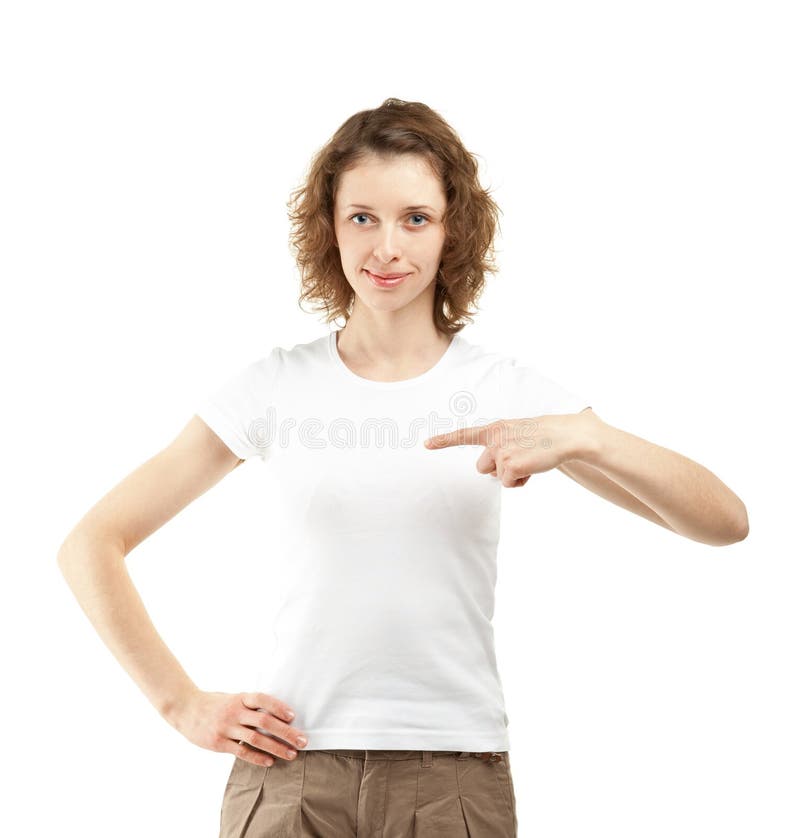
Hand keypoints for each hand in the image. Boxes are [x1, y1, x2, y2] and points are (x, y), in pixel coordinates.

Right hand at [170, 689, 308, 767]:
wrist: (186, 709)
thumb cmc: (215, 703)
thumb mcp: (233, 697)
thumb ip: (250, 705)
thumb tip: (277, 713)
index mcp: (240, 698)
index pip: (262, 699)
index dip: (278, 706)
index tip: (293, 716)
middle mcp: (235, 711)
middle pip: (264, 721)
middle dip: (286, 732)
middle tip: (303, 740)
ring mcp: (226, 727)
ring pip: (256, 739)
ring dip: (276, 747)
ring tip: (292, 754)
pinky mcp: (219, 743)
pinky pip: (242, 752)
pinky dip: (257, 757)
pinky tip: (270, 762)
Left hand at [424, 414, 585, 487]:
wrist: (563, 436)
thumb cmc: (541, 436)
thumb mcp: (516, 434)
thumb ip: (499, 446)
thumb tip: (491, 472)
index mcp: (495, 429)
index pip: (464, 435)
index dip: (443, 441)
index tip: (426, 444)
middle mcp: (494, 439)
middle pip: (482, 467)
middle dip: (498, 469)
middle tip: (520, 458)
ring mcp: (501, 452)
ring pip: (495, 476)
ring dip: (510, 475)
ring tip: (529, 461)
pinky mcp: (510, 466)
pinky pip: (508, 484)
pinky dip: (520, 482)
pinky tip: (532, 468)